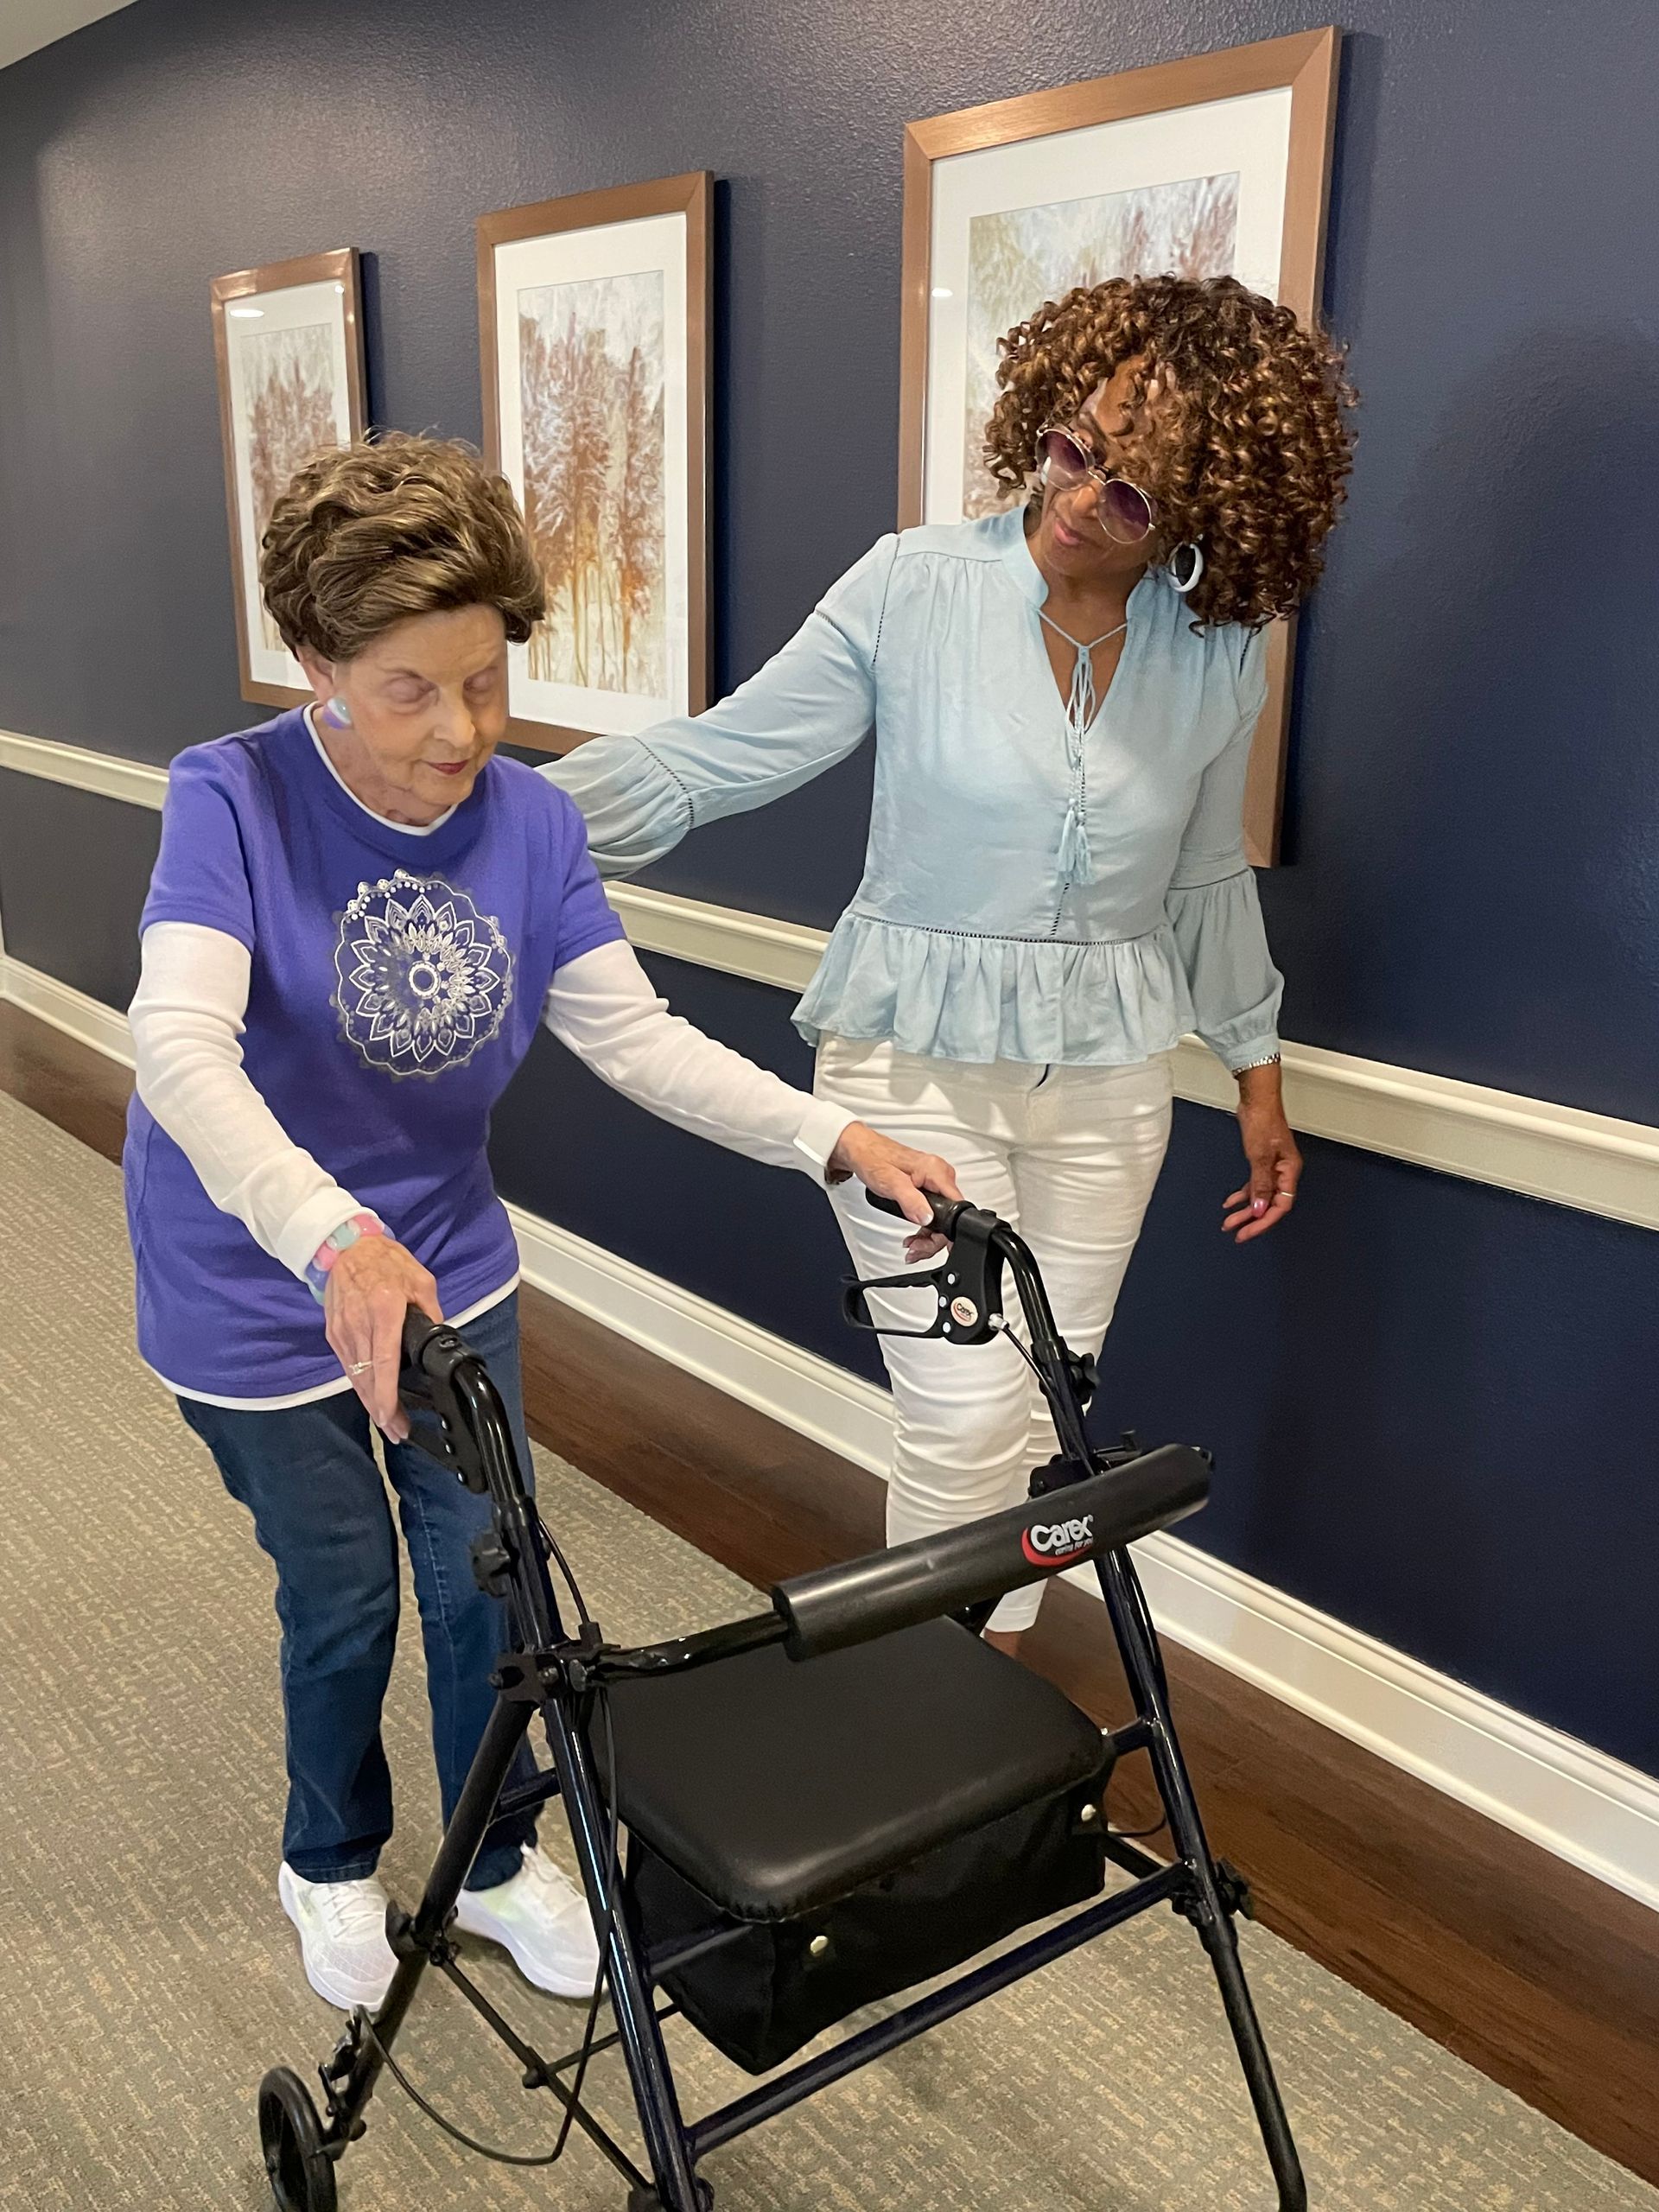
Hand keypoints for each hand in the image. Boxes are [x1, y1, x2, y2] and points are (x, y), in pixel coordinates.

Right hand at [323, 1234, 442, 1438]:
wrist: (346, 1245)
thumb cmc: (386, 1261)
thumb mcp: (421, 1282)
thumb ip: (430, 1314)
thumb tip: (439, 1340)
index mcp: (384, 1310)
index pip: (383, 1361)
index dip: (385, 1394)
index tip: (390, 1416)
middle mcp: (359, 1323)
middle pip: (366, 1377)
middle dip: (380, 1409)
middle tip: (397, 1431)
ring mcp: (342, 1330)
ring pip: (355, 1376)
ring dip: (369, 1401)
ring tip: (387, 1422)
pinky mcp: (333, 1333)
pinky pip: (348, 1365)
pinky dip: (359, 1383)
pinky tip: (371, 1397)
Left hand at [826, 1122, 962, 1257]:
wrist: (861, 1150)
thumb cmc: (872, 1159)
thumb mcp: (891, 1183)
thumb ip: (911, 1202)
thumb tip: (927, 1218)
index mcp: (936, 1171)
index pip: (955, 1208)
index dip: (946, 1232)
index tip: (931, 1245)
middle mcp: (940, 1174)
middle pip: (950, 1217)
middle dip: (933, 1239)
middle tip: (915, 1249)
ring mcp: (935, 1181)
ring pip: (942, 1217)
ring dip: (928, 1236)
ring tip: (912, 1246)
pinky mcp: (928, 1186)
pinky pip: (935, 1211)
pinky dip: (925, 1226)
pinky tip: (915, 1235)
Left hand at [1222, 1066, 1301, 1243]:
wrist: (1257, 1101)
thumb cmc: (1264, 1120)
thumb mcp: (1260, 1156)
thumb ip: (1260, 1184)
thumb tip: (1259, 1209)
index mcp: (1289, 1171)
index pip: (1280, 1206)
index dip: (1263, 1221)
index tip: (1247, 1232)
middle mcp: (1283, 1172)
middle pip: (1269, 1205)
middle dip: (1251, 1220)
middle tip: (1235, 1232)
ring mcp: (1273, 1168)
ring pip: (1260, 1197)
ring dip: (1244, 1210)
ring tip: (1229, 1221)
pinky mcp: (1262, 1162)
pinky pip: (1254, 1185)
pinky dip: (1242, 1195)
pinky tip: (1231, 1202)